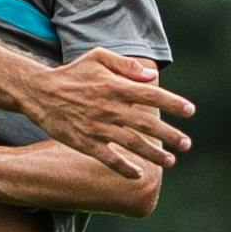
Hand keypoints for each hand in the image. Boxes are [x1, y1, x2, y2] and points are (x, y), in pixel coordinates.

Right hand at [28, 50, 192, 177]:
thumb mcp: (98, 58)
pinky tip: (138, 174)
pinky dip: (124, 167)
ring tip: (170, 161)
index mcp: (116, 86)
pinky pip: (109, 158)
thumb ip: (126, 66)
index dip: (173, 103)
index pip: (152, 95)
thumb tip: (152, 77)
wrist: (40, 93)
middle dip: (170, 135)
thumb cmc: (72, 73)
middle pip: (147, 123)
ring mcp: (98, 127)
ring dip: (154, 154)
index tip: (190, 111)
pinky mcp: (85, 142)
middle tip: (186, 144)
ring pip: (132, 143)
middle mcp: (110, 108)